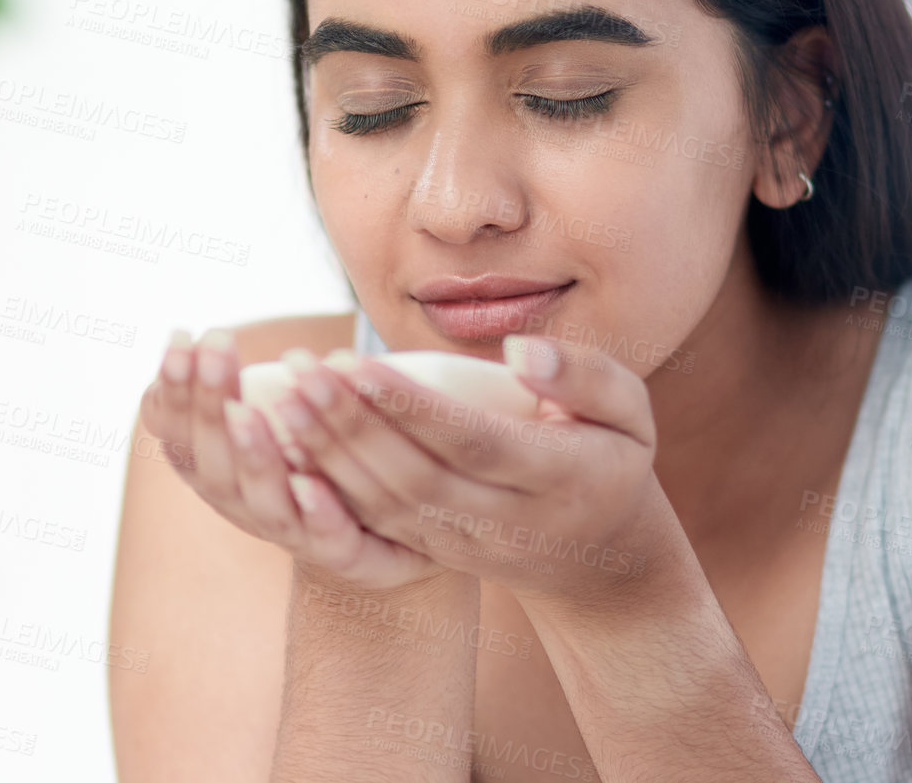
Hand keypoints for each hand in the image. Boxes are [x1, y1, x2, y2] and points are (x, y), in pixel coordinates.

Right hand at [139, 327, 450, 590]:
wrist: (403, 521)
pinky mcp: (352, 557)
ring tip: (243, 411)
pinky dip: (317, 515)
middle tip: (213, 350)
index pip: (184, 438)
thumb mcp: (279, 411)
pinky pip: (332, 544)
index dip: (176, 393)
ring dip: (253, 456)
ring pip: (266, 508)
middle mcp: (249, 511)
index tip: (182, 338)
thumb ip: (233, 389)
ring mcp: (297, 539)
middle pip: (216, 469)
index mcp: (224, 476)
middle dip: (209, 407)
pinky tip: (312, 481)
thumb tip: (184, 342)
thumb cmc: (326, 449)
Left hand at [280, 333, 661, 607]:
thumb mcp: (629, 410)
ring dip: (330, 455)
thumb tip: (520, 352)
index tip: (359, 364)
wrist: (603, 559)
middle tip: (302, 372)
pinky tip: (289, 444)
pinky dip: (328, 486)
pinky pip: (374, 524)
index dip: (414, 409)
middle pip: (417, 479)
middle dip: (353, 427)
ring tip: (283, 399)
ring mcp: (468, 545)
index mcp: (559, 478)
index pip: (475, 444)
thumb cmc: (612, 456)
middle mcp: (508, 521)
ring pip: (387, 507)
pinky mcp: (435, 553)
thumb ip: (585, 374)